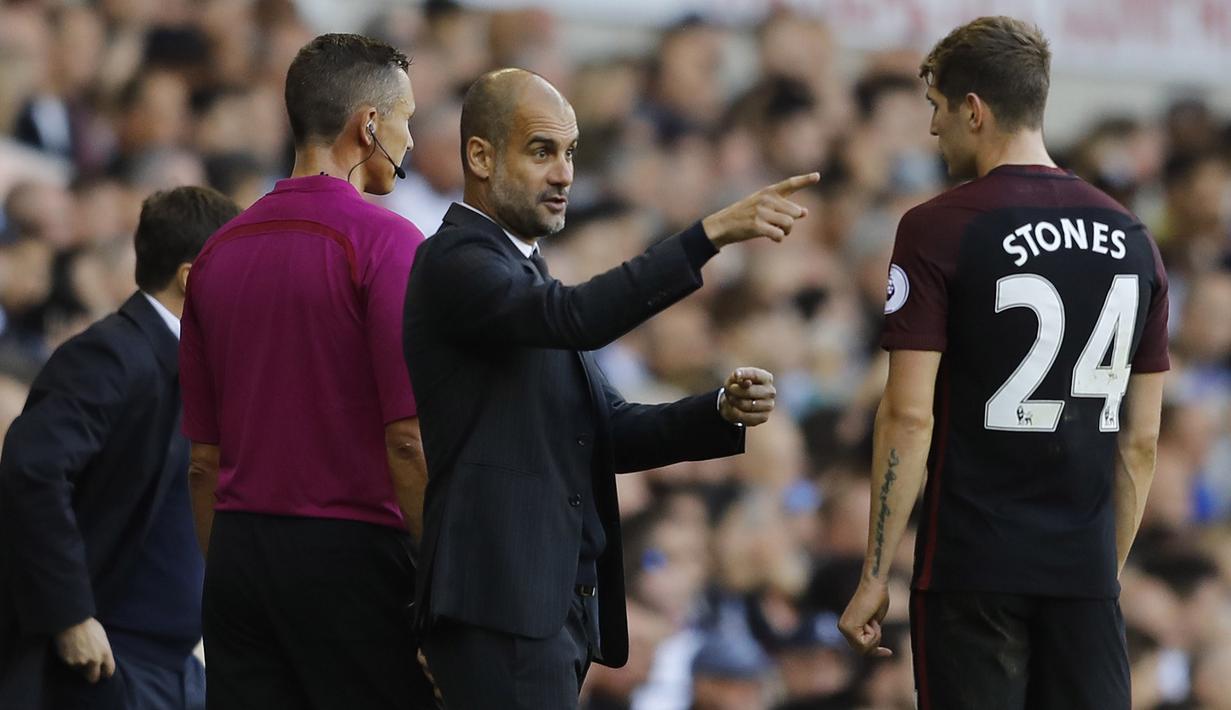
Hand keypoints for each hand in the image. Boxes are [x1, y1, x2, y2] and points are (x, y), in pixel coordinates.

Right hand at [54, 617, 114, 682]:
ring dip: (80, 666)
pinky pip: (71, 665)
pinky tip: (70, 650)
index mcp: (105, 653)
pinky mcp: (70, 662)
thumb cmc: (89, 625)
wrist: (72, 622)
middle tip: (89, 672)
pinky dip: (71, 661)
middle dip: (92, 676)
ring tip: (77, 652)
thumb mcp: (102, 637)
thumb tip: (102, 658)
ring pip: (80, 671)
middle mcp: (95, 660)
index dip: (105, 673)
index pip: (109, 671)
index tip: (102, 673)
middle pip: (94, 677)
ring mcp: (81, 662)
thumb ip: (102, 649)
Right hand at [701, 172, 819, 247]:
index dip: (805, 180)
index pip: (790, 184)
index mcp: (768, 192)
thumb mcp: (762, 205)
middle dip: (792, 223)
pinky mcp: (756, 225)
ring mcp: (761, 212)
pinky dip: (778, 238)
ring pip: (789, 224)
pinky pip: (779, 234)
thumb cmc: (745, 215)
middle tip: (781, 227)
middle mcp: (766, 199)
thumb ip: (784, 207)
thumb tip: (805, 212)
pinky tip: (773, 239)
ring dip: (786, 232)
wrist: (723, 224)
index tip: (818, 176)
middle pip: (795, 213)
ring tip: (777, 232)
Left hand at [719, 367, 775, 426]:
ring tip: (731, 398)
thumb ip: (738, 376)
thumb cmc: (737, 386)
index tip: (735, 375)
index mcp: (766, 378)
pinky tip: (735, 408)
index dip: (744, 374)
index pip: (755, 375)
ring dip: (735, 402)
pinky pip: (747, 417)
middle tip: (730, 390)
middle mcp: (770, 391)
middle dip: (735, 391)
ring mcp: (769, 405)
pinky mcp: (764, 417)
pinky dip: (737, 413)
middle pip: (750, 392)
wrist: (737, 402)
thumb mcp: (734, 378)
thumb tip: (744, 381)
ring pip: (748, 405)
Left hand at [839, 578, 892, 657]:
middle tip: (875, 622)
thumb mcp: (875, 621)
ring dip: (876, 636)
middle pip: (864, 651)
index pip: (861, 648)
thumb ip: (870, 633)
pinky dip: (874, 633)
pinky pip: (866, 643)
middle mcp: (842, 628)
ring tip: (873, 619)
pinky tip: (871, 619)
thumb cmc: (878, 598)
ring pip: (866, 649)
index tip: (889, 653)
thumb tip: (872, 648)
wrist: (875, 584)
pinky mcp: (848, 628)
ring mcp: (844, 628)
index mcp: (847, 626)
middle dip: (876, 641)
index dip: (876, 652)